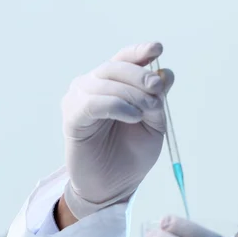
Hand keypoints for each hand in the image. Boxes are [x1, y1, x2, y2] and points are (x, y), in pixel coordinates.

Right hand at [61, 42, 173, 218]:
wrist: (112, 186)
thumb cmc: (131, 155)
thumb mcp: (154, 125)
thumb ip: (157, 100)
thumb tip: (165, 73)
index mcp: (112, 85)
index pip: (124, 60)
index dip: (139, 51)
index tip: (158, 49)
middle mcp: (91, 86)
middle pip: (115, 67)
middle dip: (140, 75)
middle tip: (158, 89)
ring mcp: (78, 99)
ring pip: (106, 82)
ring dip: (132, 94)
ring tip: (145, 112)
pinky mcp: (72, 117)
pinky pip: (94, 102)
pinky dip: (117, 106)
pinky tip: (133, 116)